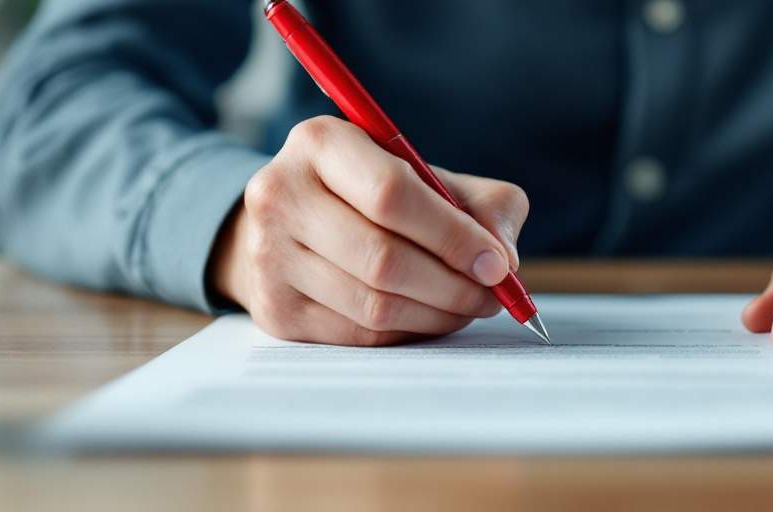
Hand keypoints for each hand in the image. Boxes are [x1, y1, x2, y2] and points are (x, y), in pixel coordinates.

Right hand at [209, 116, 527, 345]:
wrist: (290, 223)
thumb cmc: (371, 194)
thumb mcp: (427, 175)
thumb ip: (482, 204)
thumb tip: (504, 259)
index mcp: (320, 143)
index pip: (391, 194)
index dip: (453, 235)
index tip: (497, 263)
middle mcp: (281, 195)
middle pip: (382, 258)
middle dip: (453, 284)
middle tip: (492, 295)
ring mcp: (268, 256)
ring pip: (373, 305)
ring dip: (436, 313)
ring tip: (468, 305)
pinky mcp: (274, 309)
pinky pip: (358, 334)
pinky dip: (407, 331)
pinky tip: (428, 316)